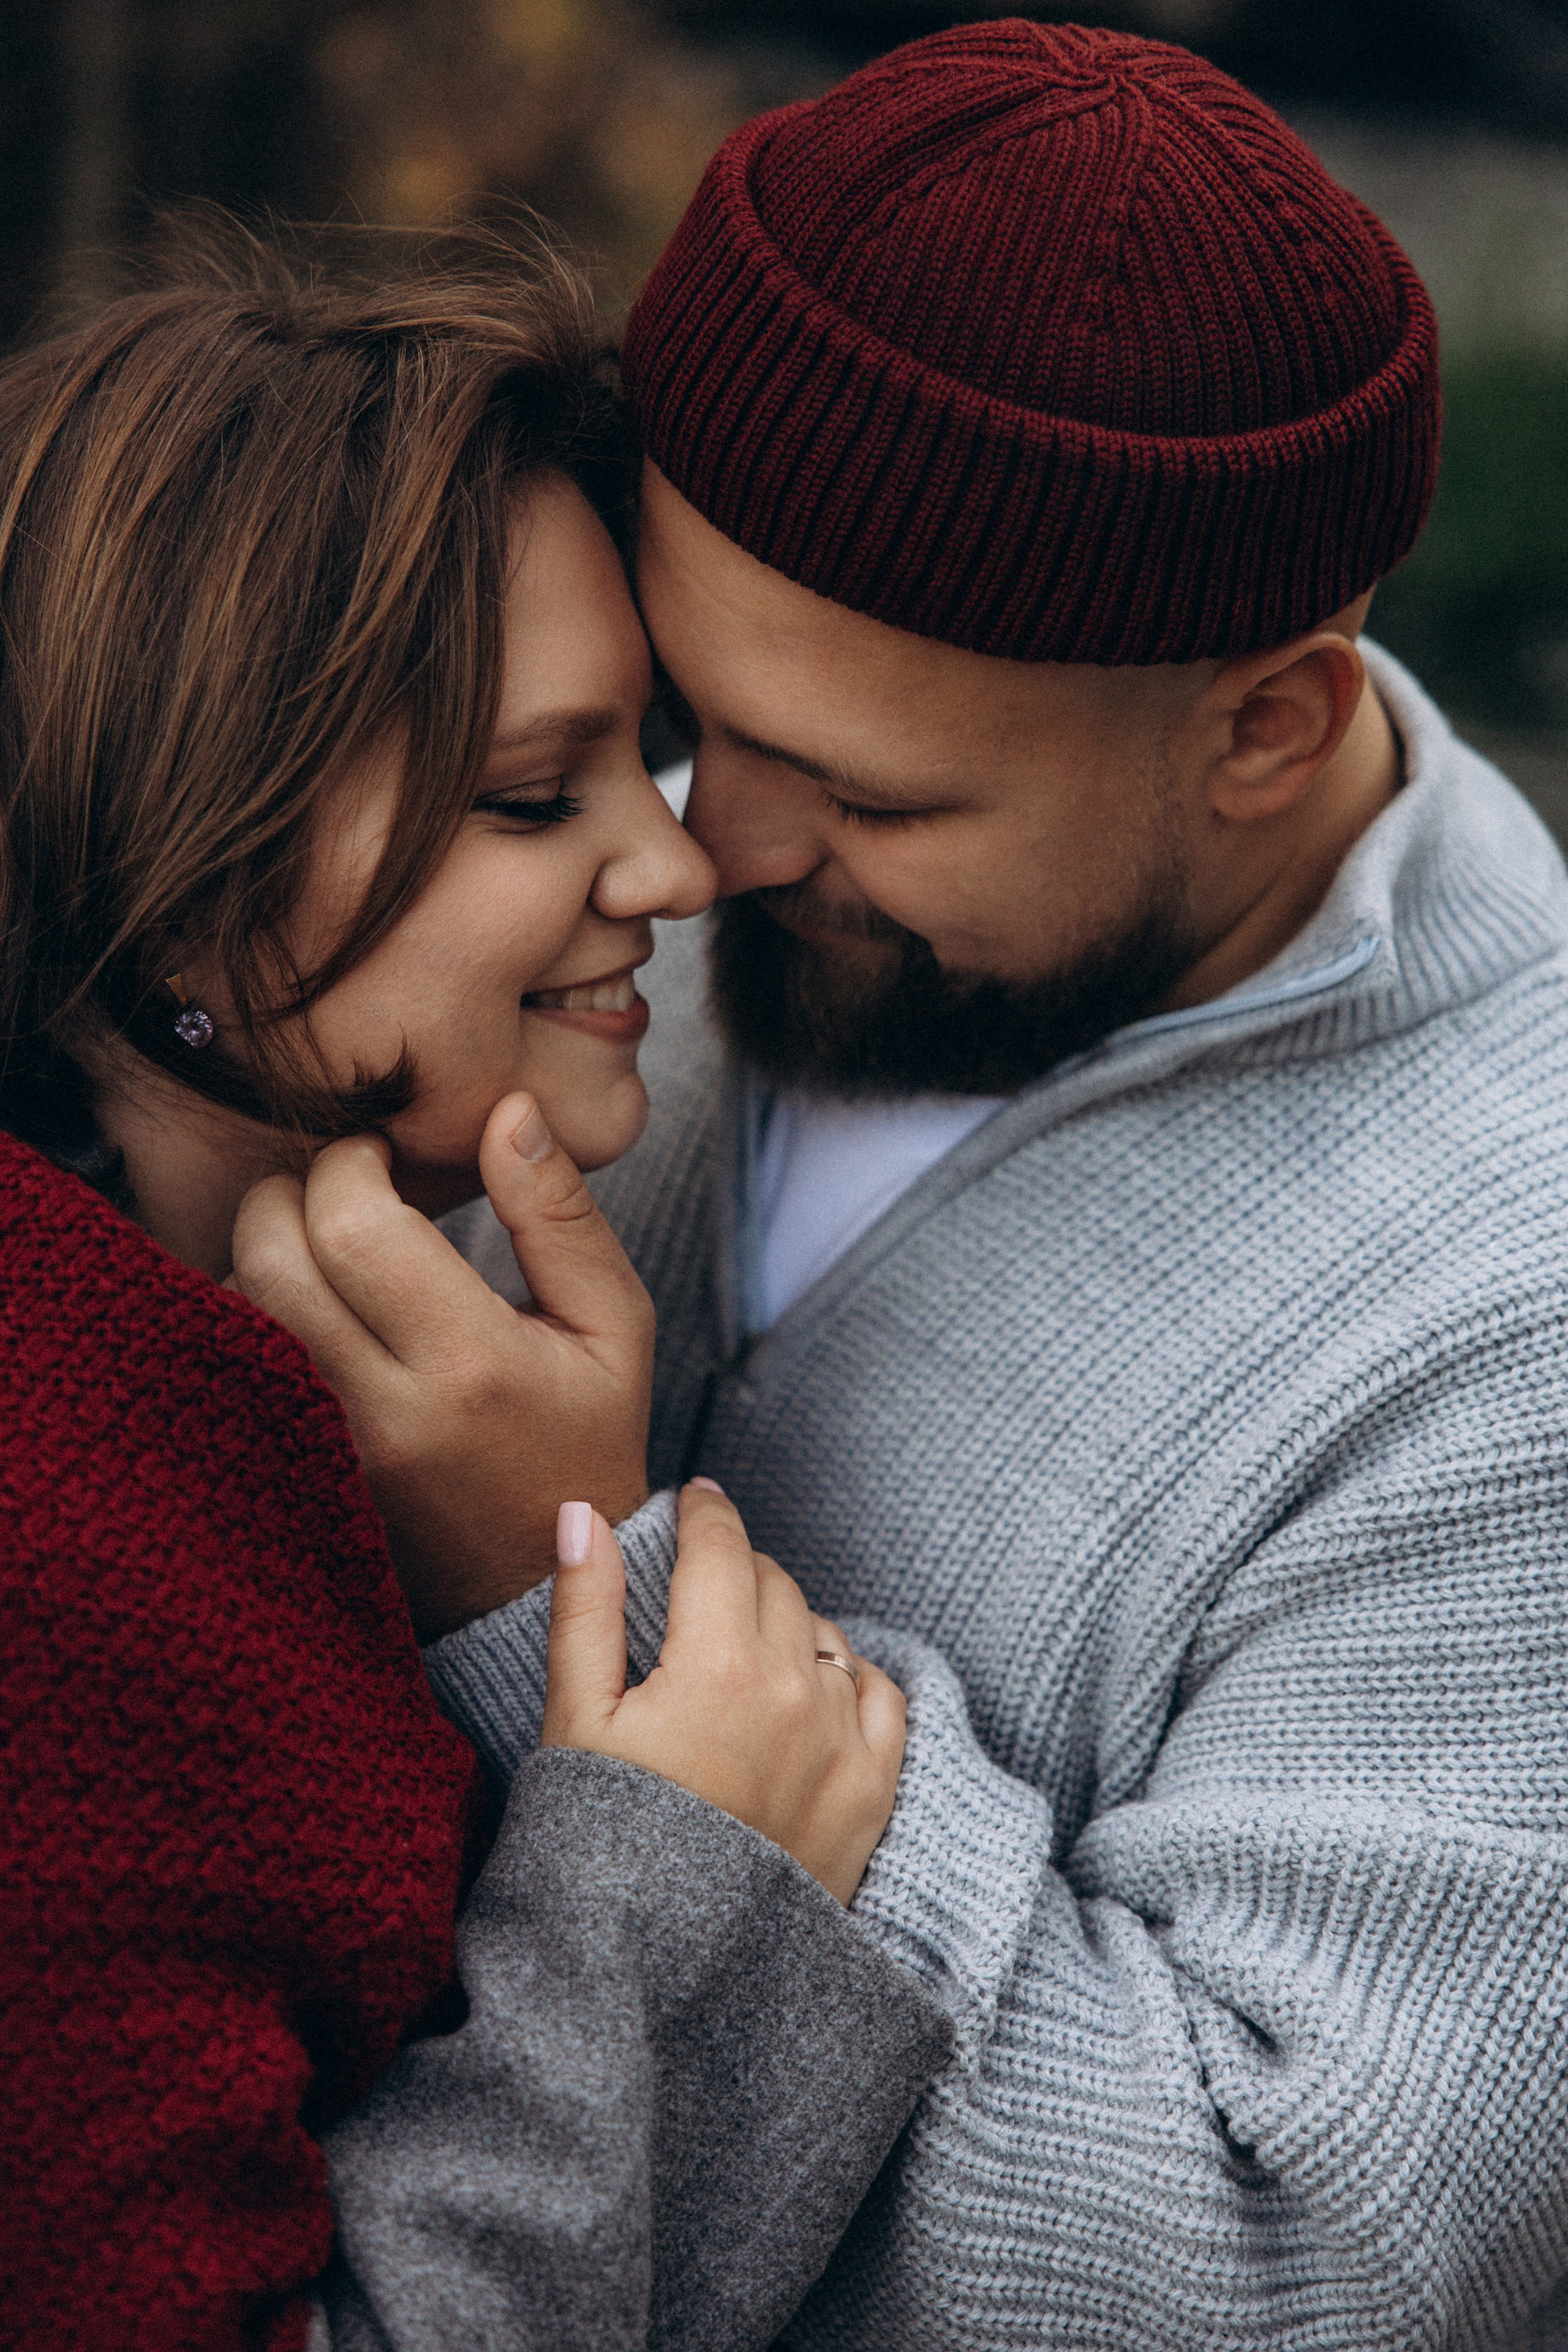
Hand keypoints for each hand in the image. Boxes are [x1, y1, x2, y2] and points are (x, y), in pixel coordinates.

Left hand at [231, 1093, 652, 1639]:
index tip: (381, 1159)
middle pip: (270, 1257)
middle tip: (336, 1191)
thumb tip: (508, 1109)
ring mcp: (328, 1451)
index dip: (352, 1162)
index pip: (354, 1223)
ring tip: (324, 1252)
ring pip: (234, 1307)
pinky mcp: (294, 1473)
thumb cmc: (584, 1439)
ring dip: (262, 1252)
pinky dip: (251, 1314)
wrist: (539, 1582)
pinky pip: (231, 1365)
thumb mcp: (613, 1322)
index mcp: (473, 1364)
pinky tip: (306, 1308)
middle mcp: (385, 1412)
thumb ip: (558, 1213)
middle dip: (288, 1194)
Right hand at [542, 1481, 904, 1905]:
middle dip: (736, 1570)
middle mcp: (796, 1690)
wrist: (663, 1975)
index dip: (706, 1512)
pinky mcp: (875, 1791)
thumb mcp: (575, 1722)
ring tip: (742, 1648)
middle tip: (702, 1584)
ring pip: (825, 1632)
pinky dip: (849, 1675)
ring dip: (787, 1623)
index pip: (722, 1547)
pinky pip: (882, 1692)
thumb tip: (586, 1513)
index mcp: (717, 1664)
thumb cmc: (601, 1845)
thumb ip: (586, 1607)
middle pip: (774, 1584)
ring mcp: (844, 1742)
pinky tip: (813, 1686)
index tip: (697, 1498)